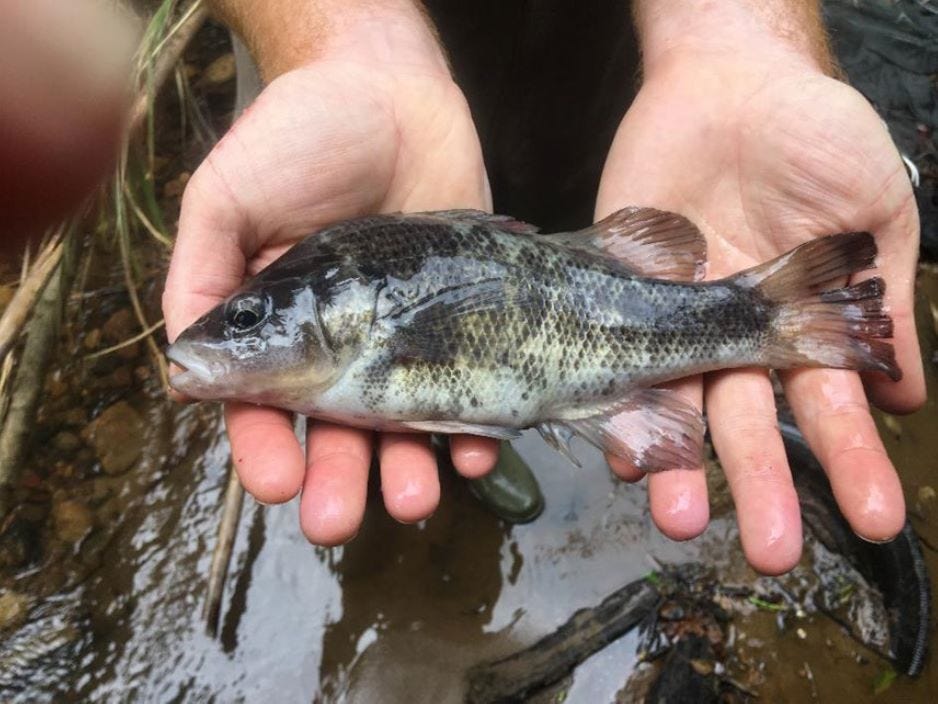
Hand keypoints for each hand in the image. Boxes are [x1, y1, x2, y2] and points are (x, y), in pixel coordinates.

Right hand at [162, 16, 499, 544]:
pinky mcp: (462, 320)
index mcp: (274, 326)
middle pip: (335, 429)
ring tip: (414, 500)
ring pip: (403, 420)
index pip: (262, 404)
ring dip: (406, 467)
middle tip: (339, 521)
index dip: (262, 446)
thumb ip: (203, 278)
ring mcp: (403, 336)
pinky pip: (470, 383)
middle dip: (338, 479)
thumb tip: (184, 373)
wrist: (391, 92)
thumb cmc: (297, 137)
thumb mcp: (226, 198)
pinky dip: (474, 423)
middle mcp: (338, 343)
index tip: (274, 482)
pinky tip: (475, 452)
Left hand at [597, 50, 924, 572]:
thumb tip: (908, 393)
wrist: (727, 80)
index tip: (875, 519)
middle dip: (764, 486)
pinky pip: (612, 360)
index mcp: (801, 327)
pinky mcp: (615, 296)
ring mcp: (670, 322)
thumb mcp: (873, 209)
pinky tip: (622, 451)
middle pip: (750, 425)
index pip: (831, 407)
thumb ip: (882, 297)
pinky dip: (617, 406)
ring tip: (680, 520)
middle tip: (772, 550)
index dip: (854, 462)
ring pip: (677, 407)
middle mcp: (734, 339)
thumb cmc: (816, 136)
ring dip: (681, 467)